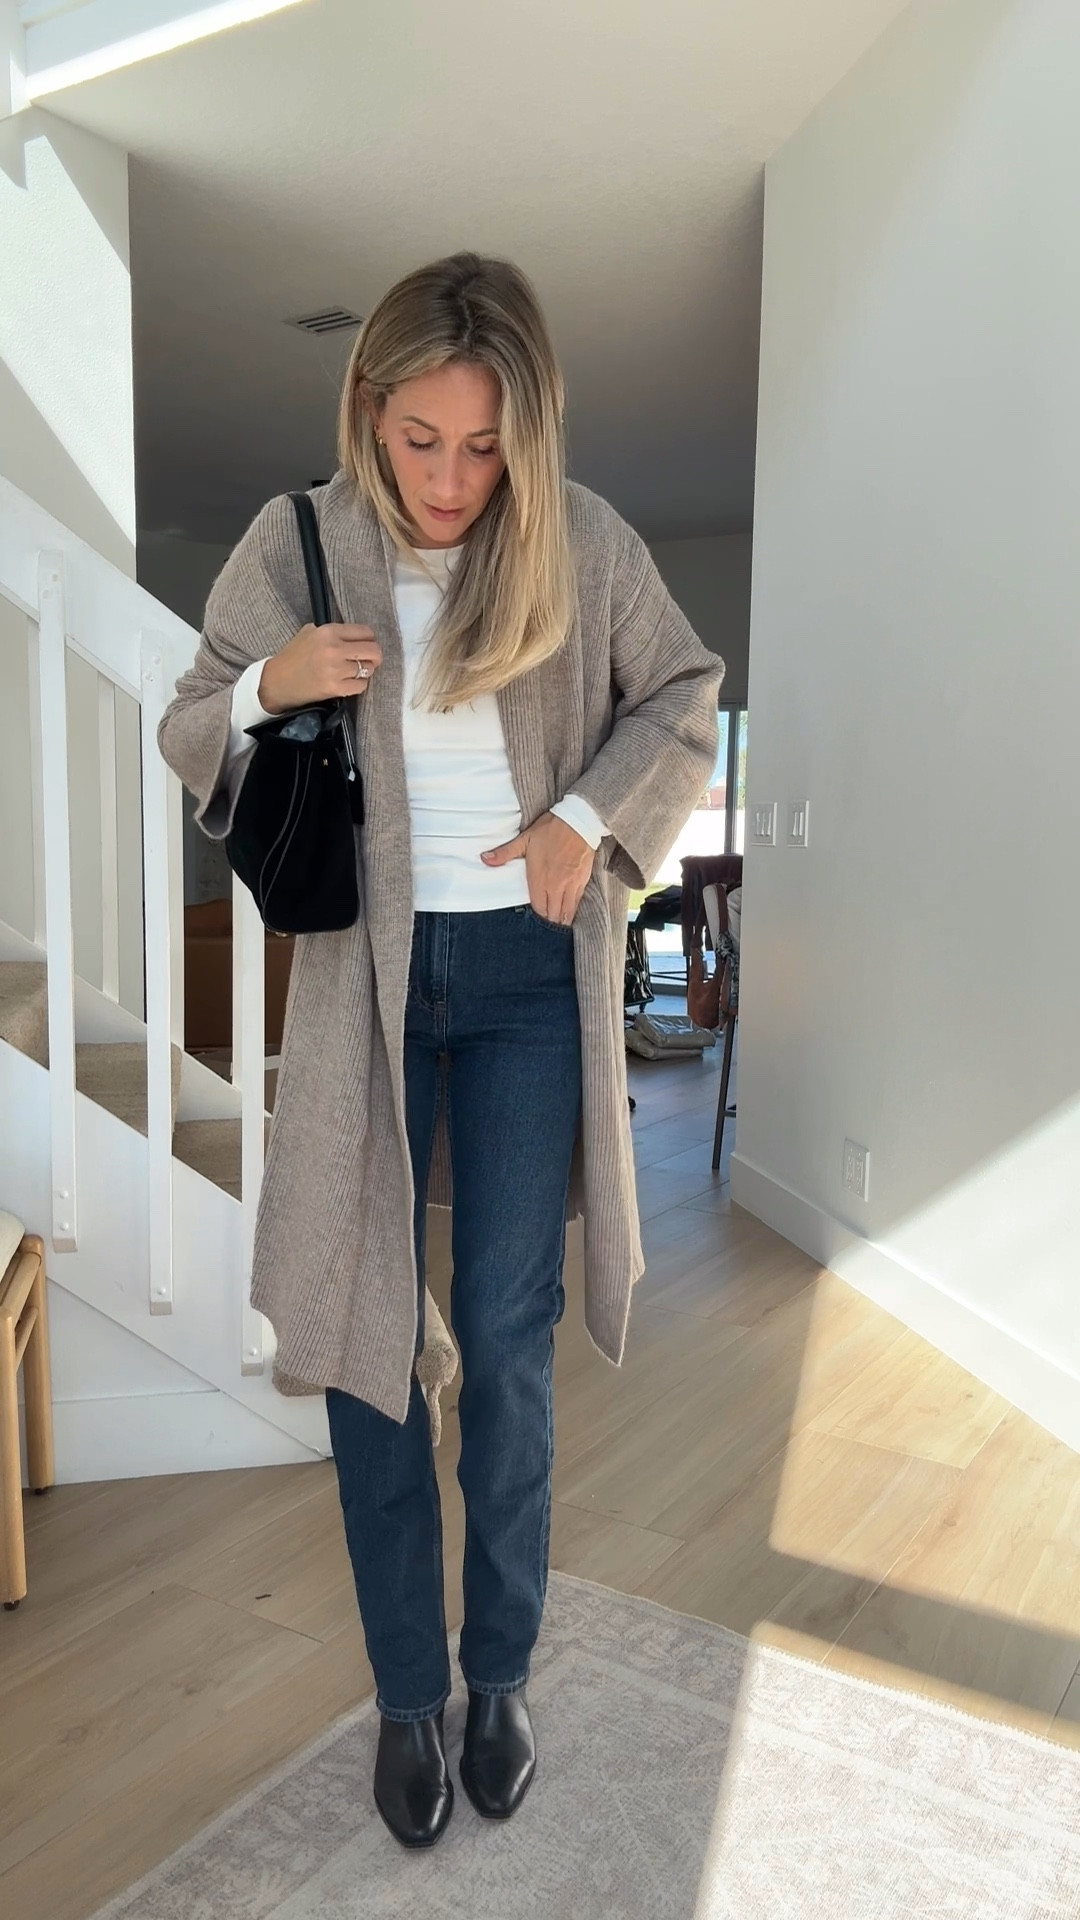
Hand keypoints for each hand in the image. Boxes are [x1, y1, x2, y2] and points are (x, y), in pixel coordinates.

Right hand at [258, 624, 382, 713]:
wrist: (277, 682)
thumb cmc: (292, 657)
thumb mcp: (308, 633)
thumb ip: (332, 631)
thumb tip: (354, 636)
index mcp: (328, 632)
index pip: (365, 632)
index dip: (370, 639)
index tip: (367, 644)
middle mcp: (334, 649)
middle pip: (373, 650)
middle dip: (375, 655)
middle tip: (370, 660)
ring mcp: (336, 670)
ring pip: (369, 669)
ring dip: (366, 670)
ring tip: (355, 671)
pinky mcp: (336, 689)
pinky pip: (361, 685)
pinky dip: (359, 684)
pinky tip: (350, 682)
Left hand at [482, 811, 594, 924]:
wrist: (577, 821)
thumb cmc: (550, 830)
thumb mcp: (524, 839)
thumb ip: (504, 853)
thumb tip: (484, 859)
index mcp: (539, 879)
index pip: (538, 908)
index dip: (537, 915)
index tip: (535, 917)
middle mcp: (555, 886)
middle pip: (553, 914)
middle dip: (549, 921)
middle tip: (546, 925)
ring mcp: (570, 885)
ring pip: (566, 912)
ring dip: (561, 919)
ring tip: (557, 924)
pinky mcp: (582, 881)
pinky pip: (577, 903)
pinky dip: (572, 910)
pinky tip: (569, 914)